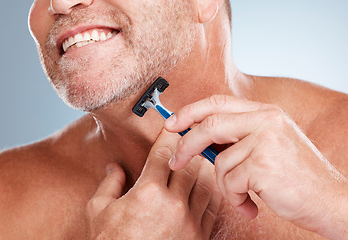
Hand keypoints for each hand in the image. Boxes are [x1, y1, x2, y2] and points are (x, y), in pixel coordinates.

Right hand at [85, 130, 220, 239]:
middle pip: (189, 164)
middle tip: (190, 137)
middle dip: (189, 147)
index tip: (172, 127)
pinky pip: (213, 204)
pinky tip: (208, 182)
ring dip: (203, 166)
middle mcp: (173, 204)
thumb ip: (108, 184)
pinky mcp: (200, 235)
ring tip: (200, 157)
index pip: (163, 154)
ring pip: (206, 181)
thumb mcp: (99, 213)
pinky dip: (212, 189)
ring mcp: (190, 220)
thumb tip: (113, 167)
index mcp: (147, 193)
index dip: (169, 137)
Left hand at [165, 95, 347, 237]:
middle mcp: (266, 120)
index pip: (217, 102)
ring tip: (243, 195)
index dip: (190, 111)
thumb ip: (236, 138)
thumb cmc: (295, 176)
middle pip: (209, 125)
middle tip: (176, 161)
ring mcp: (265, 140)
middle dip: (186, 145)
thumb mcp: (268, 145)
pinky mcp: (263, 164)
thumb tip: (198, 140)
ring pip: (220, 162)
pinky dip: (235, 198)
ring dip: (226, 186)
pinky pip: (230, 182)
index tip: (172, 124)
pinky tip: (252, 203)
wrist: (331, 200)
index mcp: (265, 112)